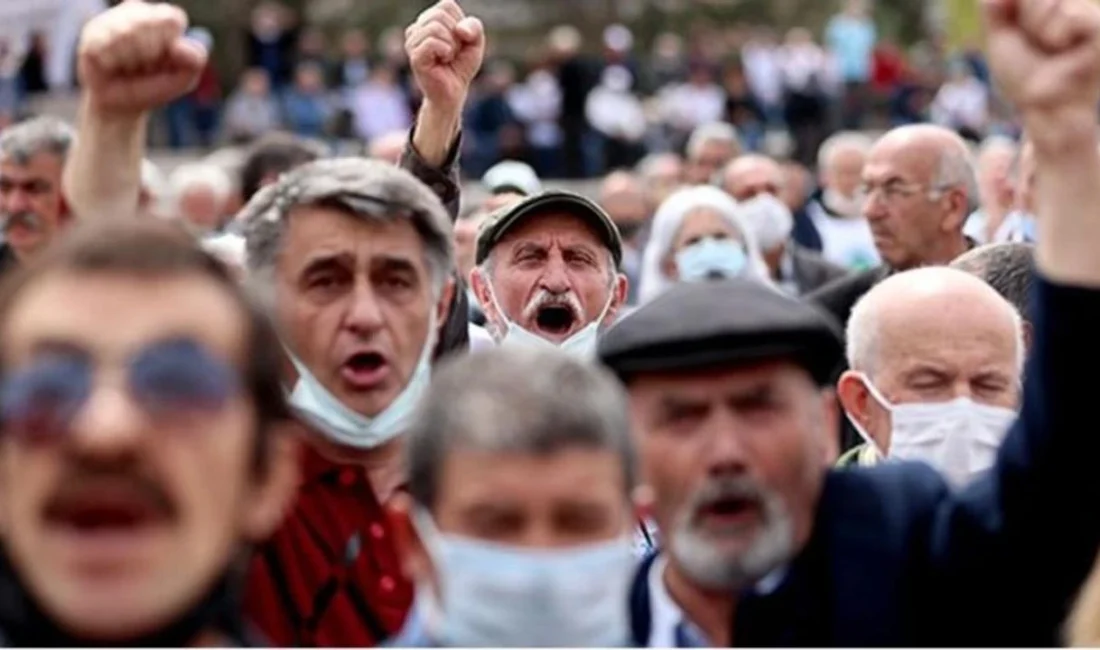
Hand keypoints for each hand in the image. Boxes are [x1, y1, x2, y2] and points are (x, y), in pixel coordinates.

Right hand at [77, 0, 206, 116]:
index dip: (167, 43)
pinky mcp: (92, 31)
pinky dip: (112, 62)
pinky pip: (104, 44)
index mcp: (165, 18)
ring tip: (128, 66)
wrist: (122, 105)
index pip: (172, 18)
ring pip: (124, 33)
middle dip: (148, 53)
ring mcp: (112, 19)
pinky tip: (112, 66)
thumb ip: (194, 60)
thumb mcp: (184, 79)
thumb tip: (177, 46)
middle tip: (144, 66)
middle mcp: (138, 12)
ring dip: (129, 59)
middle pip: (147, 23)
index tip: (163, 59)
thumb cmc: (154, 86)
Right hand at [405, 0, 484, 113]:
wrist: (454, 92)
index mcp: (429, 20)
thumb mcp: (475, 42)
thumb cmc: (461, 66)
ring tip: (448, 57)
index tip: (459, 40)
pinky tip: (443, 60)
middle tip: (453, 51)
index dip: (459, 22)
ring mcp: (413, 42)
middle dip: (455, 34)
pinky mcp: (415, 56)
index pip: (446, 5)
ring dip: (451, 44)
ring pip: (435, 27)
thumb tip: (459, 29)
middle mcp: (417, 28)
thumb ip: (474, 26)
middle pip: (440, 14)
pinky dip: (445, 50)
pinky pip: (432, 42)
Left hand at [984, 0, 1099, 120]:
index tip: (1023, 34)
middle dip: (1028, 21)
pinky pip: (1071, 15)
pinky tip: (1065, 47)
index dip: (1018, 12)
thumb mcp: (1002, 37)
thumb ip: (995, 9)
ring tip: (1053, 48)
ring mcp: (1089, 15)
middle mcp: (1074, 5)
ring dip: (1041, 31)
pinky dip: (1058, 34)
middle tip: (1040, 44)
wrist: (1041, 103)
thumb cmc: (1025, 73)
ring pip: (1052, 4)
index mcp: (1053, 4)